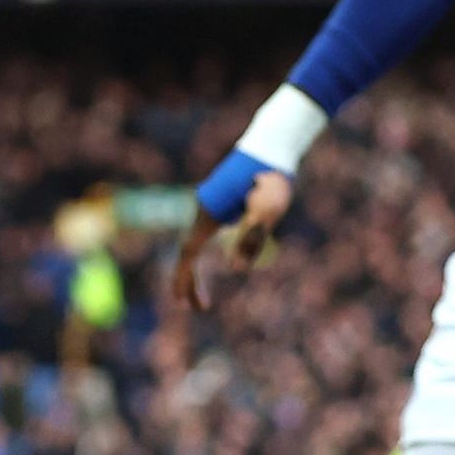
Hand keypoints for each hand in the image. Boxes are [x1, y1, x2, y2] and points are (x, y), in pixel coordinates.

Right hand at [172, 171, 288, 314]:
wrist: (271, 145)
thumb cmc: (271, 178)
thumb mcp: (268, 211)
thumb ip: (252, 240)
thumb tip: (236, 270)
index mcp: (208, 213)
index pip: (189, 253)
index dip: (185, 279)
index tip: (182, 304)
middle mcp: (201, 208)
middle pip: (188, 251)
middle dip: (189, 281)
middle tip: (197, 309)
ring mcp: (208, 205)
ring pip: (196, 245)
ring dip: (197, 272)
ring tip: (204, 299)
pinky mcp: (217, 203)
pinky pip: (204, 237)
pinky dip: (204, 257)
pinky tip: (214, 266)